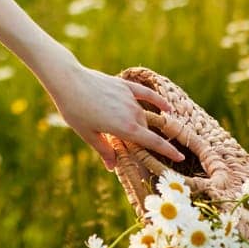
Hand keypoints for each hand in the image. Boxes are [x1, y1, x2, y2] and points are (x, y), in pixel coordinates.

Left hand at [42, 59, 186, 171]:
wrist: (68, 81)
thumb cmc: (75, 110)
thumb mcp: (87, 134)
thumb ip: (104, 150)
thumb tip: (112, 167)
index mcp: (125, 129)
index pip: (153, 143)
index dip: (168, 151)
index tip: (180, 158)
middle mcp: (132, 113)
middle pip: (143, 130)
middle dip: (139, 138)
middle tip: (126, 144)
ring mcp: (129, 98)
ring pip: (141, 114)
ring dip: (139, 123)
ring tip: (125, 127)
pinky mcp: (124, 85)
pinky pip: (146, 94)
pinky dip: (157, 100)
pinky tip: (167, 107)